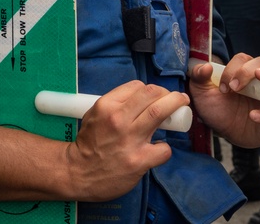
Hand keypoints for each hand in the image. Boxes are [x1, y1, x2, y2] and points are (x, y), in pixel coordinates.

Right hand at [67, 80, 190, 200]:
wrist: (78, 174)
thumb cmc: (88, 143)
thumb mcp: (94, 114)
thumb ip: (116, 104)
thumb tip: (141, 98)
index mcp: (106, 105)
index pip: (137, 86)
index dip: (150, 89)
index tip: (156, 96)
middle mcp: (118, 119)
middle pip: (152, 94)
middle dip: (168, 93)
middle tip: (177, 98)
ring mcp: (130, 140)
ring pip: (160, 113)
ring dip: (175, 106)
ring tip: (181, 107)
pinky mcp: (139, 161)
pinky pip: (163, 149)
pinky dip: (165, 147)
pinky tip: (158, 149)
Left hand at [189, 54, 259, 148]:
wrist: (223, 133)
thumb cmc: (216, 108)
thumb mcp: (202, 92)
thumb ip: (199, 76)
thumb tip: (206, 66)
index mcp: (243, 72)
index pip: (244, 59)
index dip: (233, 69)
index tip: (222, 86)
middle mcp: (259, 82)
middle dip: (248, 71)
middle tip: (234, 86)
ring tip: (259, 77)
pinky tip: (253, 115)